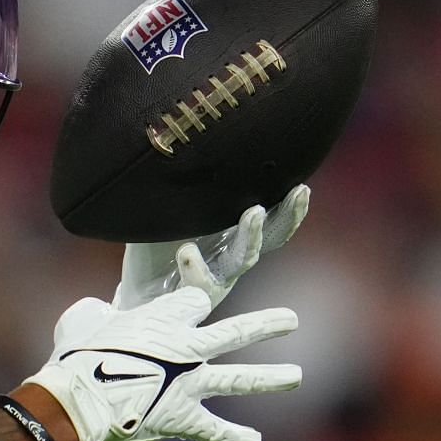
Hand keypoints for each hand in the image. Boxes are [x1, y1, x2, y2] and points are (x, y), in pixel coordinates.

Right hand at [26, 287, 298, 440]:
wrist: (75, 401)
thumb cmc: (74, 355)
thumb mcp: (84, 319)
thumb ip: (102, 313)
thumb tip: (102, 316)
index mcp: (164, 317)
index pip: (195, 301)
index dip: (189, 305)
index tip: (185, 310)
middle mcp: (187, 348)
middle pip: (235, 331)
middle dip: (265, 325)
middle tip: (291, 321)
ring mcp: (190, 385)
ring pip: (239, 379)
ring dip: (270, 378)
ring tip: (296, 376)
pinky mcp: (183, 419)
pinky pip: (215, 430)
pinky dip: (234, 437)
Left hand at [116, 184, 310, 310]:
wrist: (137, 292)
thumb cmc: (156, 247)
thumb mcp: (172, 212)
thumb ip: (185, 190)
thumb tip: (185, 146)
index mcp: (232, 234)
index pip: (272, 219)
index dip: (291, 206)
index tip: (303, 184)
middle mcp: (232, 256)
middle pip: (272, 237)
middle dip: (288, 215)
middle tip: (298, 191)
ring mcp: (217, 277)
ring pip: (243, 260)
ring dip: (251, 237)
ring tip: (254, 213)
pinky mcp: (193, 294)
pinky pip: (200, 282)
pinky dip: (196, 266)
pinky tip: (187, 251)